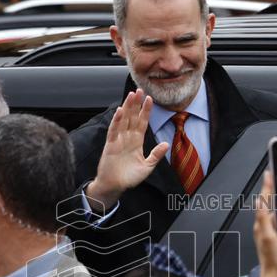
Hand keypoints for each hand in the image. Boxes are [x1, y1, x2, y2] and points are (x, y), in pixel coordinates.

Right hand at [85, 90, 168, 211]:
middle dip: (136, 103)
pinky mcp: (110, 145)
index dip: (146, 111)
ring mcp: (118, 140)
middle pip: (132, 117)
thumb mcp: (147, 167)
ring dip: (127, 107)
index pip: (142, 122)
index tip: (150, 98)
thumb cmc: (129, 178)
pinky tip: (120, 111)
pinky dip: (116, 121)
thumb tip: (166, 143)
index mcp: (137, 141)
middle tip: (139, 89)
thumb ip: (156, 155)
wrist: (115, 187)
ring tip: (131, 94)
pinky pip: (114, 130)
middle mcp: (127, 138)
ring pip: (123, 120)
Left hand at [254, 170, 276, 276]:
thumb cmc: (271, 258)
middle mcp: (266, 229)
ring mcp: (274, 238)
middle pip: (274, 209)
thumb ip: (264, 219)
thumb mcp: (268, 236)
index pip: (263, 202)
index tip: (269, 174)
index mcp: (262, 225)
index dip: (267, 187)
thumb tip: (260, 200)